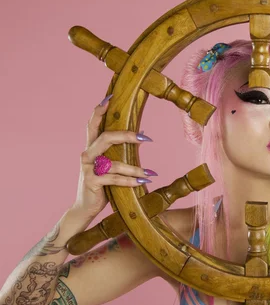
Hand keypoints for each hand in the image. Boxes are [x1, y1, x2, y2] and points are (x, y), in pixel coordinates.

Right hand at [72, 94, 156, 217]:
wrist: (85, 206)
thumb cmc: (102, 183)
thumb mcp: (112, 164)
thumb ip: (123, 149)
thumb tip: (143, 133)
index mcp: (91, 147)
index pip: (92, 124)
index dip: (99, 110)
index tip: (110, 98)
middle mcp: (87, 154)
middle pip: (105, 137)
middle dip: (126, 135)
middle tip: (146, 137)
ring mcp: (87, 168)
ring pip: (114, 163)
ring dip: (134, 169)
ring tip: (149, 173)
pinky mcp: (91, 181)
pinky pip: (113, 179)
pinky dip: (129, 181)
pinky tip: (142, 183)